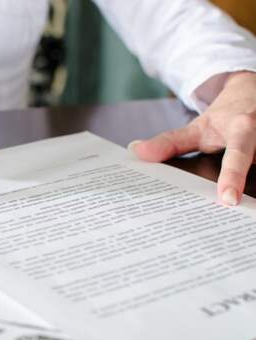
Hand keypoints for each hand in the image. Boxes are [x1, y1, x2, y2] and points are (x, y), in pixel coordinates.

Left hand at [130, 71, 255, 205]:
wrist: (255, 93)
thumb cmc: (227, 116)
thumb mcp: (199, 127)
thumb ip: (170, 142)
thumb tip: (137, 152)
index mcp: (243, 129)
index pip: (238, 154)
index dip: (232, 176)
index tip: (228, 199)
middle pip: (255, 167)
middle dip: (243, 185)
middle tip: (230, 205)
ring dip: (254, 190)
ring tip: (244, 203)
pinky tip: (250, 203)